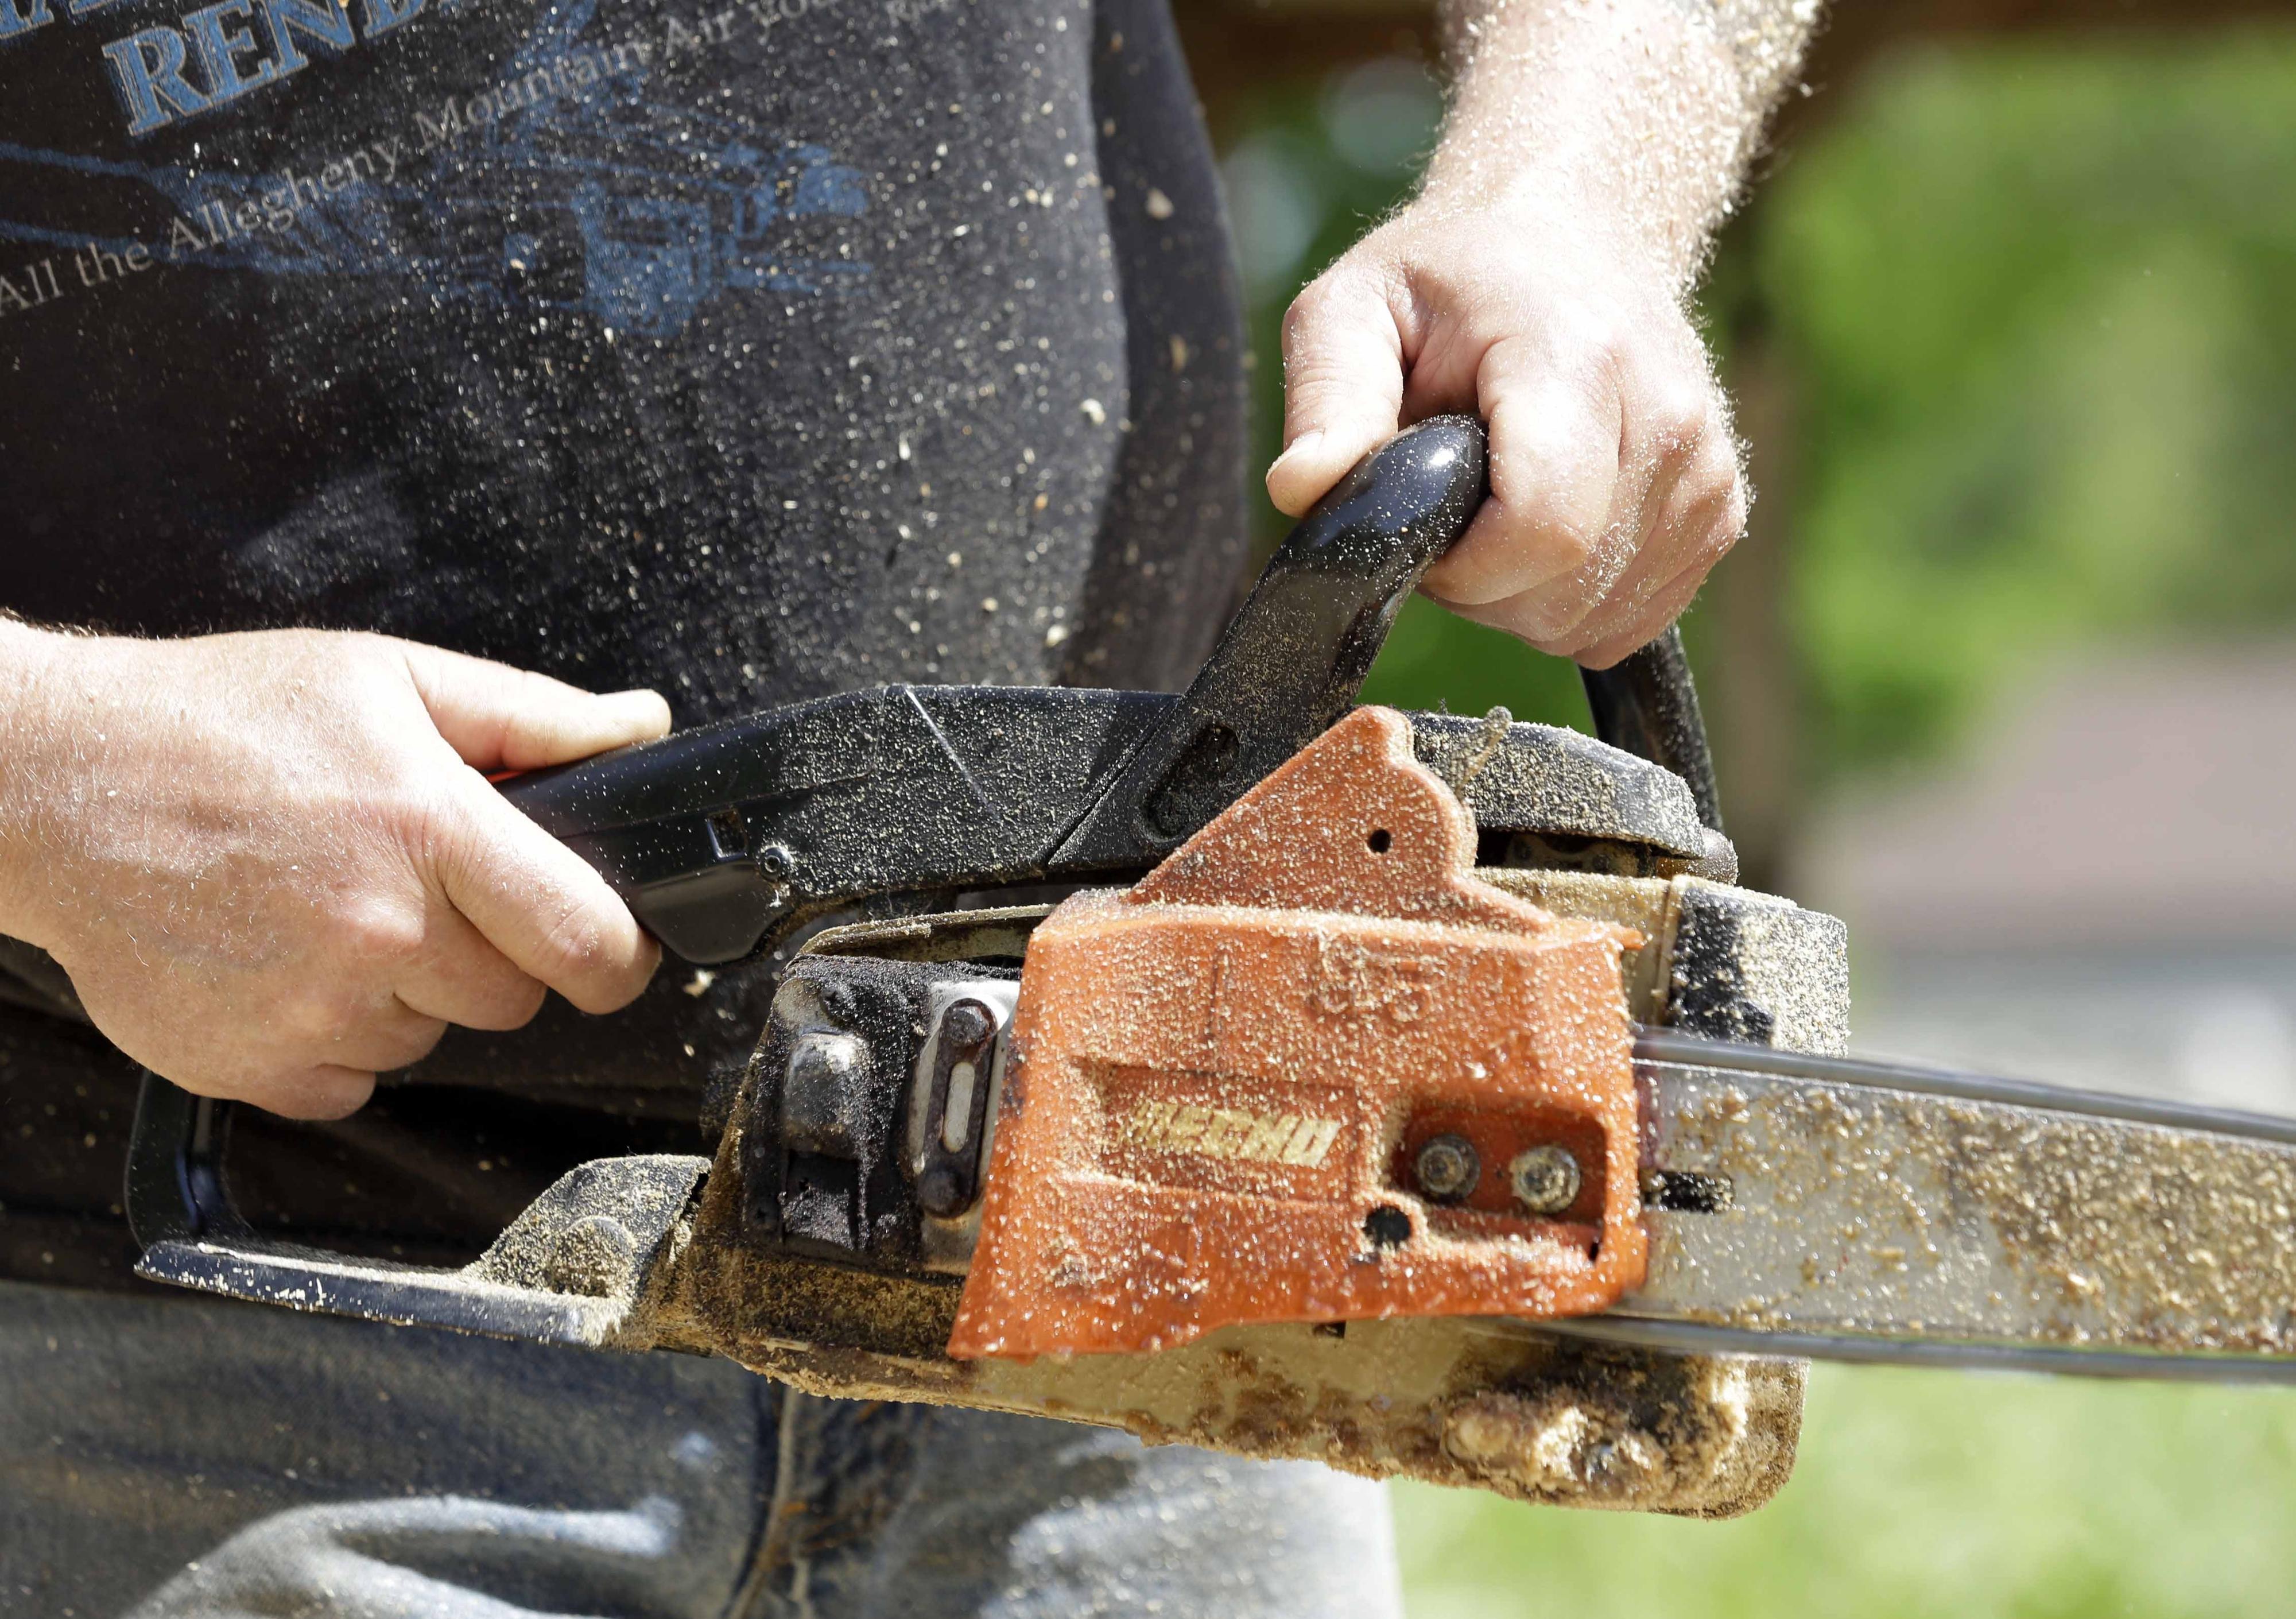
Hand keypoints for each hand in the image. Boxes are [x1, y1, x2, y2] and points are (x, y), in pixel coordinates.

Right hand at [0, 626, 670, 1118]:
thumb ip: (535, 716)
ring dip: (409, 990)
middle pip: (516, 998)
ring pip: (432, 1036)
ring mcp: (313, 1009)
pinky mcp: (253, 1065)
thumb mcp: (392, 679)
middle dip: (496, 954)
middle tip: (426, 891)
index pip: (590, 943)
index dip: (621, 953)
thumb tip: (643, 730)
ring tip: (333, 907)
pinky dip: (336, 1036)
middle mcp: (380, 930)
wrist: (53, 783)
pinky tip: (286, 959)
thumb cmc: (222, 719)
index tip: (612, 944)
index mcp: (431, 831)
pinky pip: (352, 1081)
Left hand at [1265, 200, 1746, 668]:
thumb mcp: (1353, 308)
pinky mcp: (1720, 511)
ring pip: (1595, 619)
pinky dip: (1574, 598)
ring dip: (1525, 594)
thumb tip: (1302, 487)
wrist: (1572, 237)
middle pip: (1564, 594)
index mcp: (1577, 362)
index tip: (1423, 525)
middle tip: (1451, 506)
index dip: (1461, 568)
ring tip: (1496, 503)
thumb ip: (1327, 397)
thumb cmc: (1448, 280)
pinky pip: (1632, 618)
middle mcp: (1668, 419)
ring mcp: (1706, 471)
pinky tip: (1548, 524)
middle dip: (1483, 585)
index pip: (1542, 532)